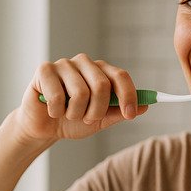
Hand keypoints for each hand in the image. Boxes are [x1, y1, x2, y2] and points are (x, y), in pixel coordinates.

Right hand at [14, 54, 147, 143]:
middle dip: (97, 111)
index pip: (121, 76)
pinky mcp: (44, 70)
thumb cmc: (74, 120)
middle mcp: (85, 63)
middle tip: (89, 119)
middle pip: (102, 85)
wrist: (44, 128)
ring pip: (80, 93)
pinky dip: (57, 111)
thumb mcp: (101, 120)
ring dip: (76, 113)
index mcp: (101, 71)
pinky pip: (58, 96)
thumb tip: (146, 106)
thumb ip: (120, 112)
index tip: (130, 115)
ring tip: (68, 114)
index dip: (128, 96)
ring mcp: (64, 64)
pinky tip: (53, 110)